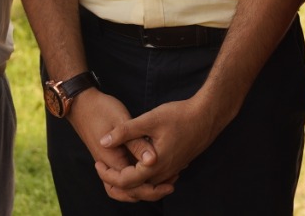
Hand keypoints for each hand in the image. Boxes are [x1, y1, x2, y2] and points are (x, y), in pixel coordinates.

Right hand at [68, 90, 175, 201]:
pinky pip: (123, 174)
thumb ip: (137, 142)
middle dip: (148, 193)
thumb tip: (152, 160)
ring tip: (163, 181)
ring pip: (124, 186)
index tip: (171, 182)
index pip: (132, 184)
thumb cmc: (101, 109)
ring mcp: (107, 162)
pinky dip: (136, 177)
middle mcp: (108, 165)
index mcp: (111, 160)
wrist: (81, 103)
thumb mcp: (121, 122)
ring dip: (142, 187)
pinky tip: (151, 167)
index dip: (152, 187)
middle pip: (126, 191)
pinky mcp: (110, 156)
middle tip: (169, 186)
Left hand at [95, 98, 222, 201]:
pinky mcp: (177, 165)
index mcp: (154, 166)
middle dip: (116, 181)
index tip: (97, 163)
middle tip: (102, 168)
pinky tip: (138, 164)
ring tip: (116, 167)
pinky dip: (143, 177)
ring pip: (147, 185)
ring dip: (130, 180)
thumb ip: (125, 131)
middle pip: (135, 188)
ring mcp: (172, 171)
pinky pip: (157, 179)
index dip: (107, 175)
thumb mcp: (150, 120)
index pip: (125, 181)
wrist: (208, 115)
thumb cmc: (180, 116)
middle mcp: (164, 173)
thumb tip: (103, 141)